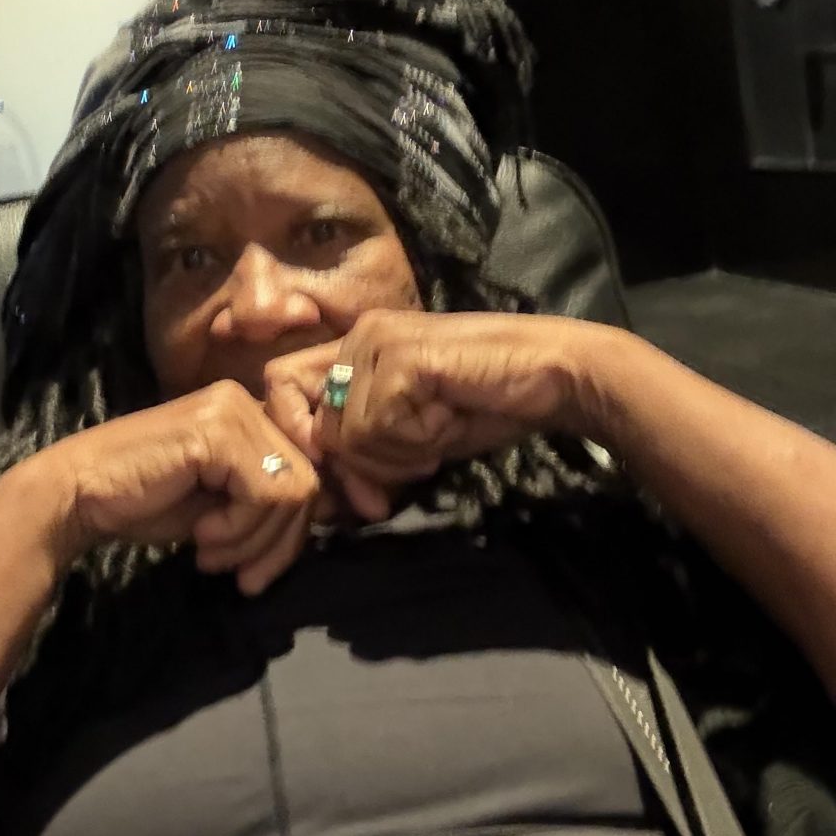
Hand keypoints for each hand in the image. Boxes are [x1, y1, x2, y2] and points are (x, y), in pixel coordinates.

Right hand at [23, 380, 321, 595]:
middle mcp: (245, 401)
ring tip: (215, 557)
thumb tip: (336, 511)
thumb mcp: (222, 506)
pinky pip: (265, 494)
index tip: (274, 564)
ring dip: (257, 541)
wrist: (80, 495)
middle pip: (308, 481)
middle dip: (281, 543)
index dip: (309, 519)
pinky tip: (202, 538)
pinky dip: (240, 530)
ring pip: (294, 491)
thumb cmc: (143, 502)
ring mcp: (231, 411)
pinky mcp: (216, 432)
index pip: (309, 466)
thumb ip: (270, 502)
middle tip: (243, 576)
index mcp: (248, 413)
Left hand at [263, 311, 620, 520]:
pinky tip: (449, 419)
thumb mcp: (412, 436)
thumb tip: (332, 500)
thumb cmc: (487, 404)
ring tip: (441, 430)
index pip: (282, 389)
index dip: (303, 442)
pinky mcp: (402, 357)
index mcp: (354, 347)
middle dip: (359, 467)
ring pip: (346, 434)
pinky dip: (416, 443)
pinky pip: (376, 429)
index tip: (349, 484)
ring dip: (397, 455)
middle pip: (316, 425)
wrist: (554, 377)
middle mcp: (359, 335)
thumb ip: (365, 455)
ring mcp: (377, 340)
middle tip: (407, 474)